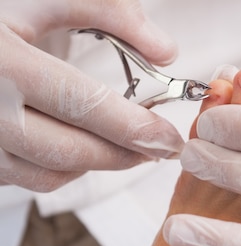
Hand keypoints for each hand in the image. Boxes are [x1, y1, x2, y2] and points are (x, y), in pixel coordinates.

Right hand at [0, 0, 182, 191]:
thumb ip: (107, 10)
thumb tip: (166, 51)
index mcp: (2, 60)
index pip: (80, 104)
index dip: (132, 127)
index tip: (169, 139)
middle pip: (67, 150)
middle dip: (121, 156)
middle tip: (156, 149)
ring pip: (49, 174)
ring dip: (94, 165)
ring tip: (123, 147)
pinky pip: (29, 179)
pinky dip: (63, 169)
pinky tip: (81, 147)